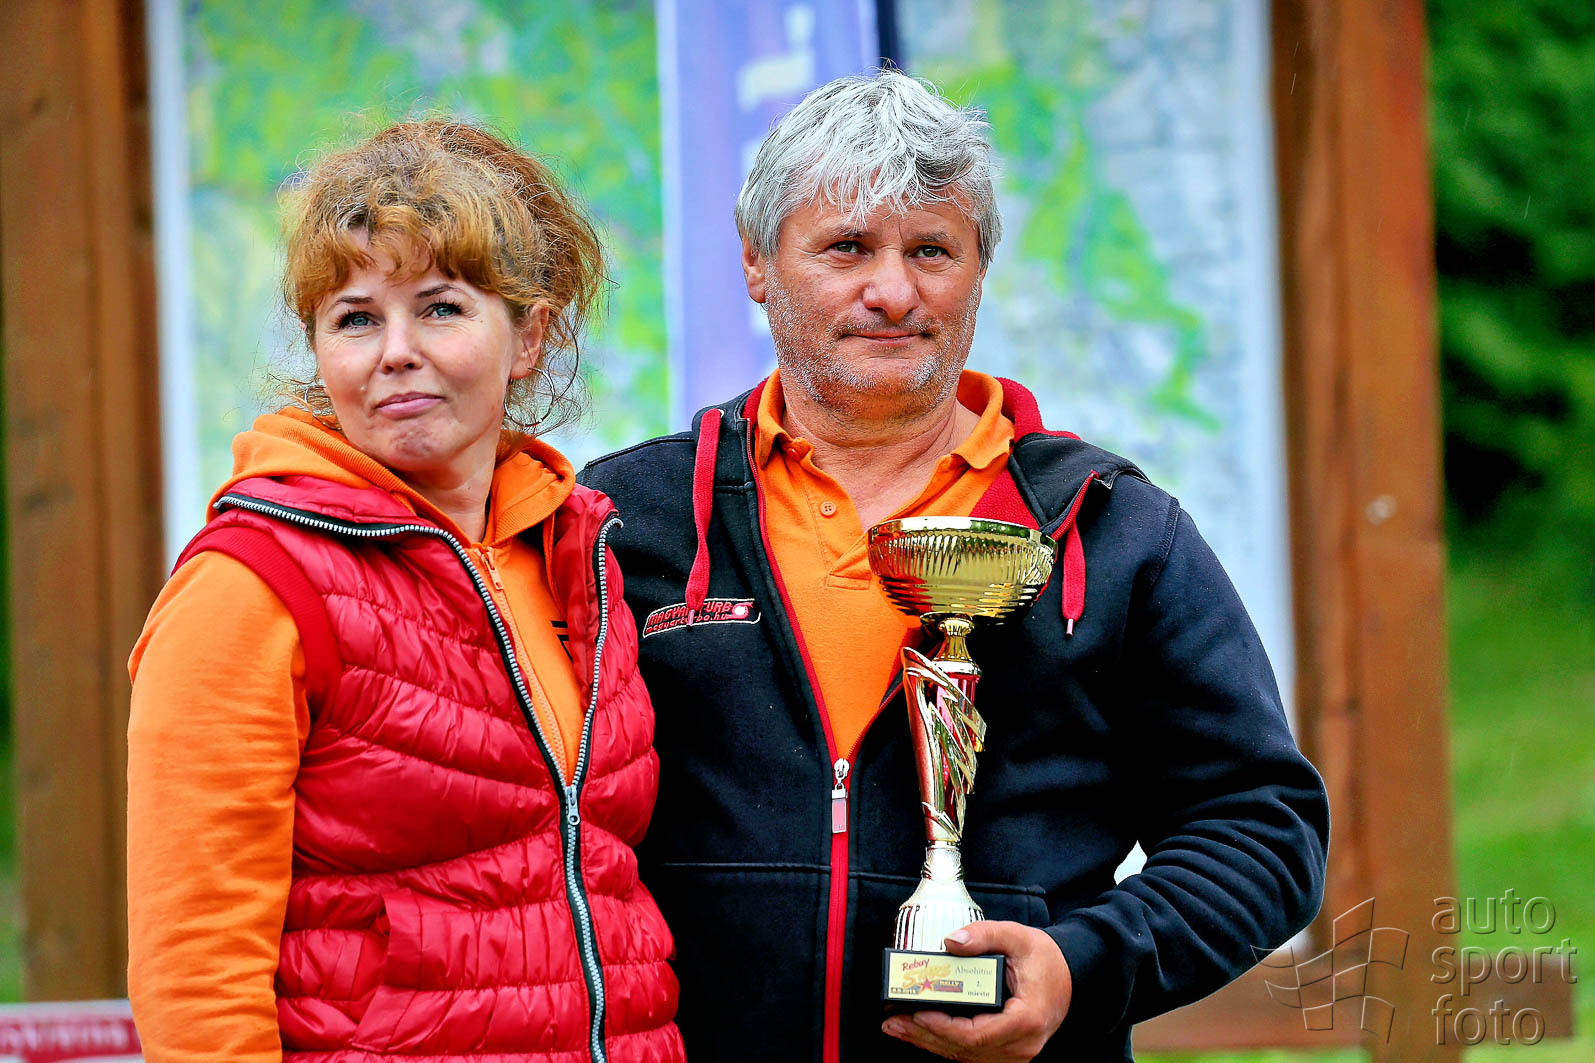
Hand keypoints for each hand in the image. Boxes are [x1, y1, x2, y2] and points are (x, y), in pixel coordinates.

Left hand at [881, 921, 1072, 1062]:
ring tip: (898, 1027)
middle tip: (893, 1023)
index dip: (943, 1028)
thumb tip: (951, 942)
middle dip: (925, 1036)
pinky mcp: (1008, 1052)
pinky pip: (973, 1054)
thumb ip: (984, 934)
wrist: (1069, 974)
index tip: (917, 1014)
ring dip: (930, 1043)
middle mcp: (1022, 1043)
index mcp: (1026, 1019)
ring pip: (967, 1056)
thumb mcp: (1017, 936)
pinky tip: (923, 1032)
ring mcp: (1016, 1052)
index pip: (977, 1035)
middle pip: (966, 1050)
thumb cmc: (1045, 959)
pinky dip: (946, 1044)